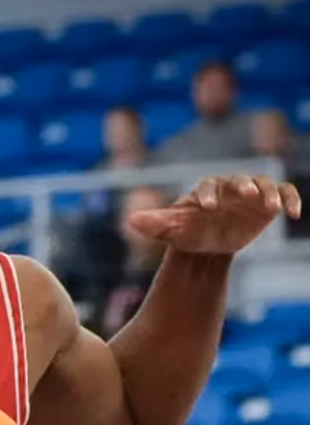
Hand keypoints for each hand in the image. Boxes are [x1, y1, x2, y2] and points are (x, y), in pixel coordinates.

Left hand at [126, 174, 300, 253]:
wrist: (208, 244)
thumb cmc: (187, 233)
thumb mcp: (171, 230)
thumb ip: (154, 224)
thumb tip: (131, 221)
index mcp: (205, 190)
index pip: (206, 186)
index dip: (207, 195)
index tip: (208, 209)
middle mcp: (230, 187)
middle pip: (239, 181)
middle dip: (244, 186)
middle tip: (248, 195)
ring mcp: (252, 193)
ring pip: (265, 185)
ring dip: (269, 194)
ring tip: (271, 209)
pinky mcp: (269, 203)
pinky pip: (285, 194)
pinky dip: (291, 200)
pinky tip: (294, 214)